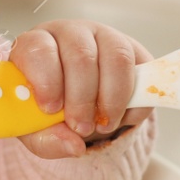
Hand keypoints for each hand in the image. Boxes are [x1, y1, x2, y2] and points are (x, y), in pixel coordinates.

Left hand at [9, 20, 154, 158]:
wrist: (73, 103)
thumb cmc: (46, 109)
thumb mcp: (37, 130)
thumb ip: (47, 139)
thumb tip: (74, 146)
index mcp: (35, 46)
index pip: (39, 50)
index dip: (47, 80)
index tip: (51, 109)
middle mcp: (69, 34)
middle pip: (82, 56)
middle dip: (83, 99)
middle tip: (82, 128)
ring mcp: (102, 36)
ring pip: (117, 58)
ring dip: (113, 99)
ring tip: (104, 125)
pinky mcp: (131, 48)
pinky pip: (144, 70)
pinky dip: (136, 102)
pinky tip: (121, 117)